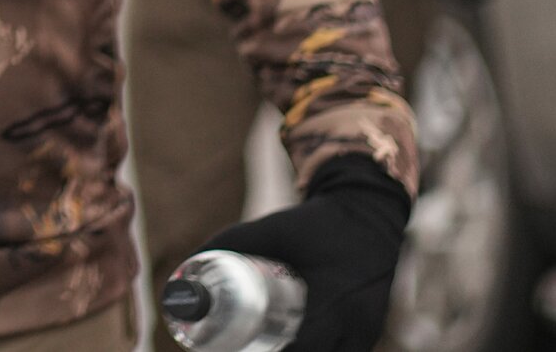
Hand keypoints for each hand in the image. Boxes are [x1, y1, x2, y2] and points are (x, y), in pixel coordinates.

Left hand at [198, 155, 411, 351]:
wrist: (371, 215)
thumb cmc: (318, 223)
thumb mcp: (273, 229)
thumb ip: (230, 244)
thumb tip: (184, 270)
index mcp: (334, 301)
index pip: (303, 346)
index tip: (241, 347)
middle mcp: (355, 325)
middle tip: (240, 347)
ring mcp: (364, 334)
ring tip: (259, 345)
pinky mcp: (367, 335)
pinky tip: (283, 344)